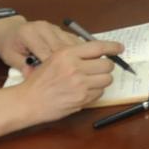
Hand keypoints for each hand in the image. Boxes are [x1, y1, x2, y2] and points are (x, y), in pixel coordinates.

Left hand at [0, 16, 83, 70]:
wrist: (9, 29)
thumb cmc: (8, 44)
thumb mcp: (10, 57)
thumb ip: (22, 66)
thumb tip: (34, 77)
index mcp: (29, 33)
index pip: (45, 51)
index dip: (51, 67)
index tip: (54, 81)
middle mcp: (44, 28)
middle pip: (61, 47)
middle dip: (67, 63)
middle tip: (70, 78)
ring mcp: (54, 27)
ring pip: (70, 43)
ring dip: (76, 57)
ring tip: (79, 72)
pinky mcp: (61, 30)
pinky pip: (73, 40)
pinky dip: (78, 51)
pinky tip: (81, 62)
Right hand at [8, 40, 123, 121]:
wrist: (28, 101)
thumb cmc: (40, 80)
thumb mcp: (54, 59)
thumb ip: (75, 54)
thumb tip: (99, 53)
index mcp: (67, 54)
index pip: (98, 47)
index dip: (112, 47)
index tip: (120, 48)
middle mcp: (75, 67)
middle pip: (107, 65)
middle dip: (105, 67)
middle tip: (98, 70)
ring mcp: (79, 84)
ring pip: (107, 79)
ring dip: (102, 80)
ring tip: (90, 81)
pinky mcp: (82, 98)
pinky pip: (100, 93)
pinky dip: (96, 92)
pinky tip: (84, 91)